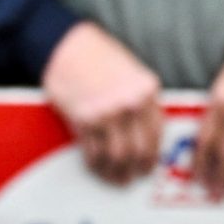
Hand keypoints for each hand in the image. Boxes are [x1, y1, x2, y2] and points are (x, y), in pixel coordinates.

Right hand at [43, 21, 163, 184]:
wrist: (67, 45)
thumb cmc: (99, 56)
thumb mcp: (133, 73)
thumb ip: (142, 102)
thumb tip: (146, 135)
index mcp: (147, 91)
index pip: (156, 135)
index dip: (152, 156)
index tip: (148, 166)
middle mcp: (130, 104)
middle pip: (138, 151)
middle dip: (135, 169)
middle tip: (131, 178)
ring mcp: (107, 113)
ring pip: (116, 157)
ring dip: (115, 172)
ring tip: (115, 178)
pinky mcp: (84, 119)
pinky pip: (93, 152)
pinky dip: (95, 164)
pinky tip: (96, 165)